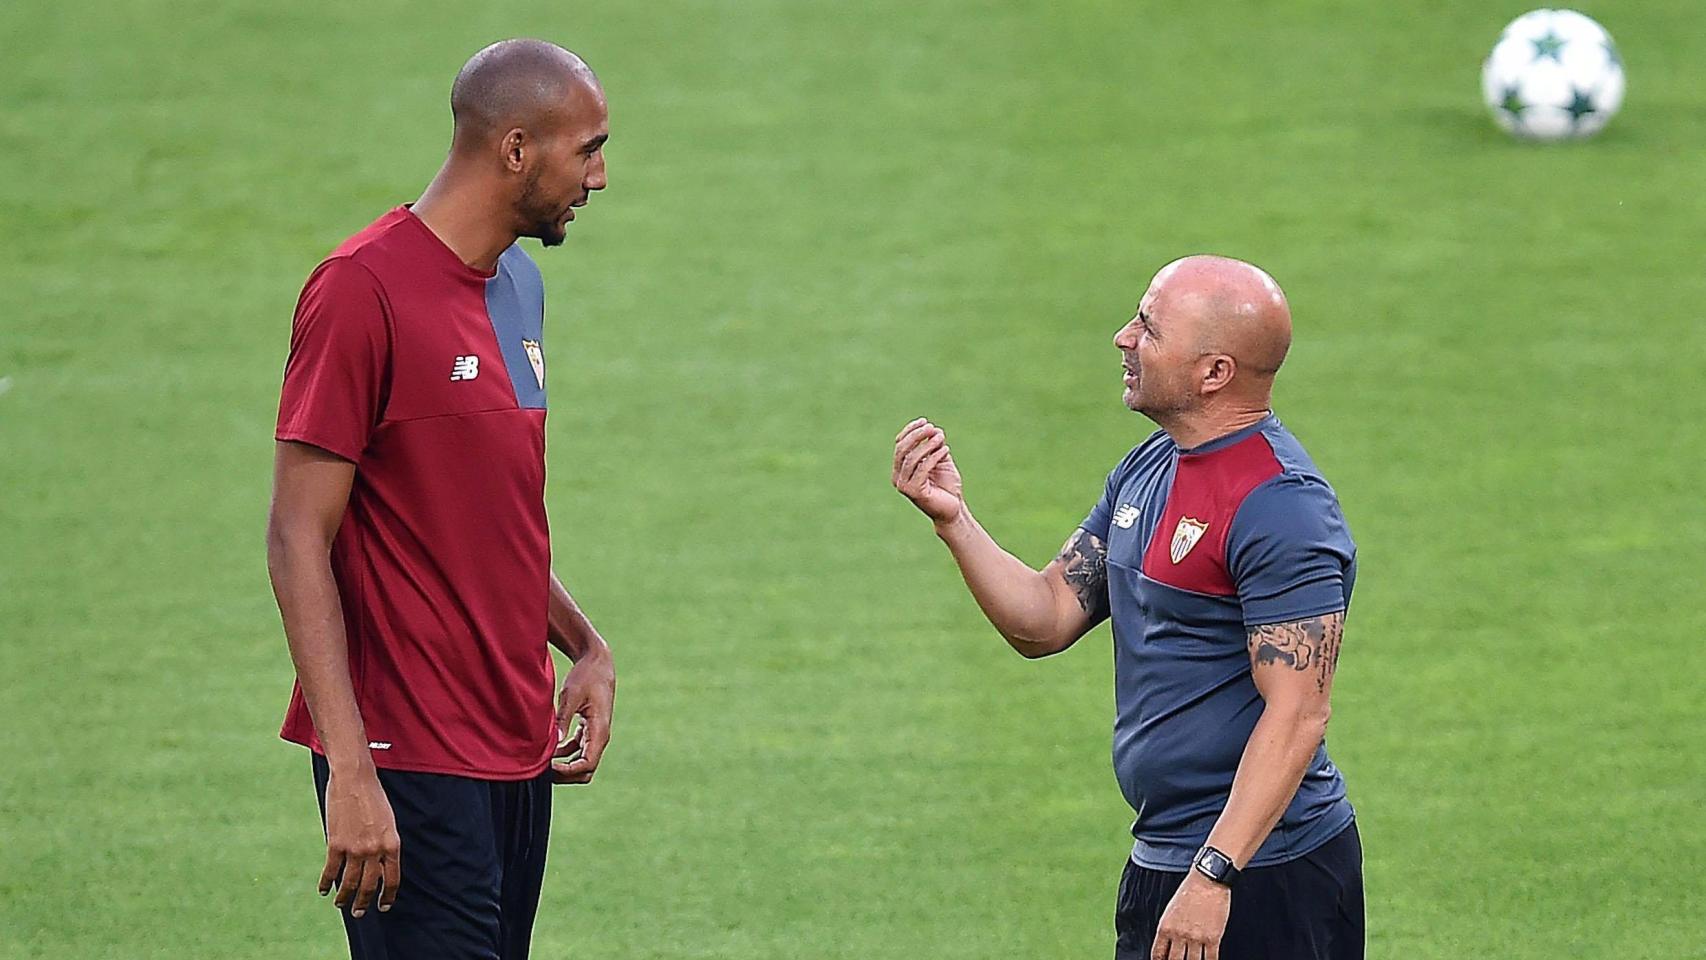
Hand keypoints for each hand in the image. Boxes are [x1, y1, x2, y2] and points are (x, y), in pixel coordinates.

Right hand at [319, 765, 400, 917]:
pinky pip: (331, 871)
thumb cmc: (373, 799)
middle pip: (370, 886)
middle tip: (359, 912)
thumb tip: (378, 867)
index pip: (392, 879)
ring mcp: (355, 849)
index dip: (388, 896)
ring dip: (345, 897)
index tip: (384, 906)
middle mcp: (375, 851)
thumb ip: (384, 845)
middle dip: (364, 903)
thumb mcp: (388, 823)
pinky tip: (324, 890)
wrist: (355, 780)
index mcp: (392, 845)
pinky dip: (327, 883)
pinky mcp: (336, 844)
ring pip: (350, 883)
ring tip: (341, 904)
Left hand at [552, 648, 614, 783]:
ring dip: (563, 766)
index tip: (548, 767)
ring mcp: (596, 734)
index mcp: (600, 730)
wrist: (597, 662)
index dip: (568, 771)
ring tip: (541, 762)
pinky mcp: (589, 729)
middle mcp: (600, 736)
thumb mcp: (571, 695)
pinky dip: (563, 754)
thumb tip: (554, 743)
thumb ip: (563, 719)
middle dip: (566, 775)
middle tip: (542, 770)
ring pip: (582, 762)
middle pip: (586, 770)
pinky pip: (577, 750)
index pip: (587, 764)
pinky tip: (547, 749)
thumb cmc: (586, 676)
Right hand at [891, 418, 964, 524]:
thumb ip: (934, 447)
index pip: (899, 445)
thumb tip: (933, 429)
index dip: (910, 431)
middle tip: (932, 427)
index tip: (925, 421)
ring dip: (927, 445)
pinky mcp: (914, 492)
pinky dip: (933, 457)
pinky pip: (922, 469)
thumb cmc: (946, 486)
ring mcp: (904, 486)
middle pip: (902, 450)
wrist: (953, 509)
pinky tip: (945, 449)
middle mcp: (898, 478)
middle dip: (916, 435)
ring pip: (911, 459)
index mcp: (900, 469)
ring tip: (941, 437)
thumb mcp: (940, 461)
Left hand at [1152, 871, 1230, 959]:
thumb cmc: (1189, 891)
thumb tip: (1169, 945)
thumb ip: (1169, 929)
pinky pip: (1210, 959)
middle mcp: (1179, 935)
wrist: (1208, 880)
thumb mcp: (1170, 910)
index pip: (1158, 954)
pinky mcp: (1213, 938)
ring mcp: (1196, 938)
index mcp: (1165, 927)